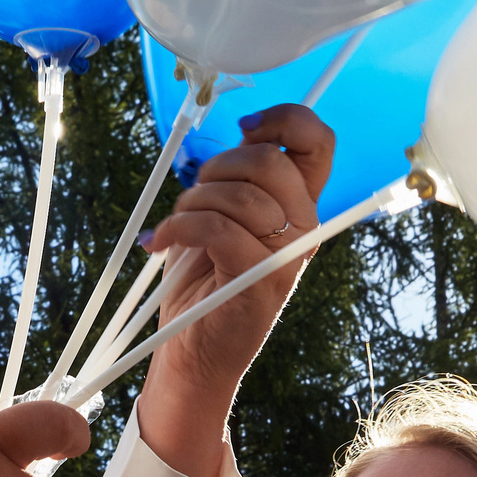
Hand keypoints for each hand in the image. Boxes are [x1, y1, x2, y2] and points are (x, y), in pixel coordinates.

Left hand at [134, 105, 333, 476]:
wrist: (194, 357)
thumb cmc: (204, 284)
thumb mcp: (221, 217)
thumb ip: (238, 179)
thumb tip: (242, 132)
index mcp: (300, 207)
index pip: (318, 142)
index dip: (284, 119)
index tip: (245, 127)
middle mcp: (304, 230)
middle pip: (269, 162)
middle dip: (216, 167)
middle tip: (191, 196)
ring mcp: (286, 258)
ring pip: (238, 196)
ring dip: (190, 205)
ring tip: (172, 229)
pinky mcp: (260, 281)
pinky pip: (217, 228)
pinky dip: (177, 229)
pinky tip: (158, 243)